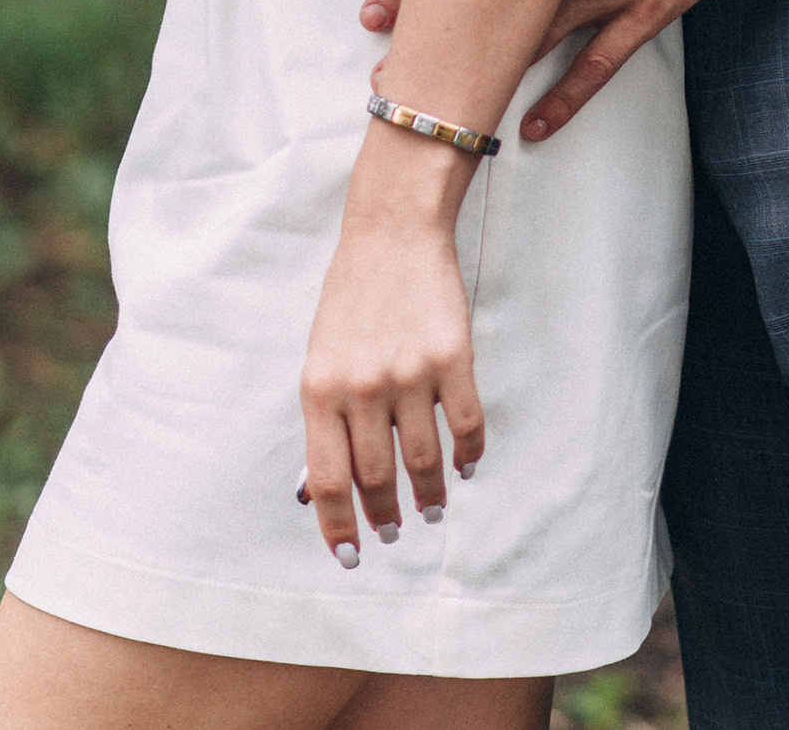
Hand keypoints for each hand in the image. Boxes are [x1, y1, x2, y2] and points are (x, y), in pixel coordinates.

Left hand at [299, 130, 486, 566]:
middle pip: (377, 478)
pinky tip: (466, 466)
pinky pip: (465, 424)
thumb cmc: (350, 297)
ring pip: (423, 460)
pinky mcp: (451, 356)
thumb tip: (322, 491)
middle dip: (387, 516)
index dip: (339, 528)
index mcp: (320, 389)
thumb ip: (325, 420)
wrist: (392, 231)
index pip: (328, 481)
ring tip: (432, 508)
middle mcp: (363, 387)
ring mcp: (409, 372)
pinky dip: (468, 454)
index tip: (350, 556)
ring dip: (429, 494)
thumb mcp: (319, 357)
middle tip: (396, 531)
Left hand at [355, 0, 735, 144]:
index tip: (372, 10)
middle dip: (436, 42)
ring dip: (486, 74)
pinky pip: (597, 63)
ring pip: (532, 38)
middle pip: (487, 4)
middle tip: (384, 79)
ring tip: (441, 110)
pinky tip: (530, 127)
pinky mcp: (646, 7)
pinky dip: (563, 98)